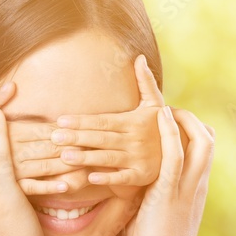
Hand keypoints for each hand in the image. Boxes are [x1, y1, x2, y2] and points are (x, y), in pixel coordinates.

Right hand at [0, 82, 82, 195]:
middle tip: (90, 143)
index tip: (73, 125)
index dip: (56, 128)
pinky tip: (67, 185)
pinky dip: (49, 188)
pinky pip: (31, 190)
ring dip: (65, 165)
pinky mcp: (6, 192)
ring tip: (86, 162)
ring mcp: (7, 175)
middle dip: (68, 145)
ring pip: (42, 168)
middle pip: (45, 148)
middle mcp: (7, 153)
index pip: (37, 130)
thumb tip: (12, 85)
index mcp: (2, 132)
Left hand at [43, 55, 164, 186]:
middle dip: (77, 137)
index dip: (82, 120)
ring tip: (64, 156)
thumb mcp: (155, 104)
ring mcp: (139, 159)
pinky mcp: (142, 176)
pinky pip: (123, 178)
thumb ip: (146, 81)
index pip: (103, 120)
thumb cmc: (160, 126)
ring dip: (86, 158)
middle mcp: (135, 139)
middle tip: (54, 137)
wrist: (182, 152)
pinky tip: (90, 178)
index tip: (61, 120)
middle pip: (101, 138)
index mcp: (134, 121)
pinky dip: (108, 178)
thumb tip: (140, 57)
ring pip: (108, 158)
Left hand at [126, 107, 214, 235]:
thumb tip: (135, 186)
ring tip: (166, 106)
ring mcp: (187, 189)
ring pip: (201, 142)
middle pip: (208, 140)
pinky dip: (171, 131)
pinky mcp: (170, 193)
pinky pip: (176, 155)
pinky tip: (160, 116)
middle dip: (192, 118)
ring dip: (184, 119)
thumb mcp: (156, 215)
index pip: (204, 151)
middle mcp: (197, 186)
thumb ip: (152, 196)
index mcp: (194, 191)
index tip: (173, 120)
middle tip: (171, 109)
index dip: (192, 131)